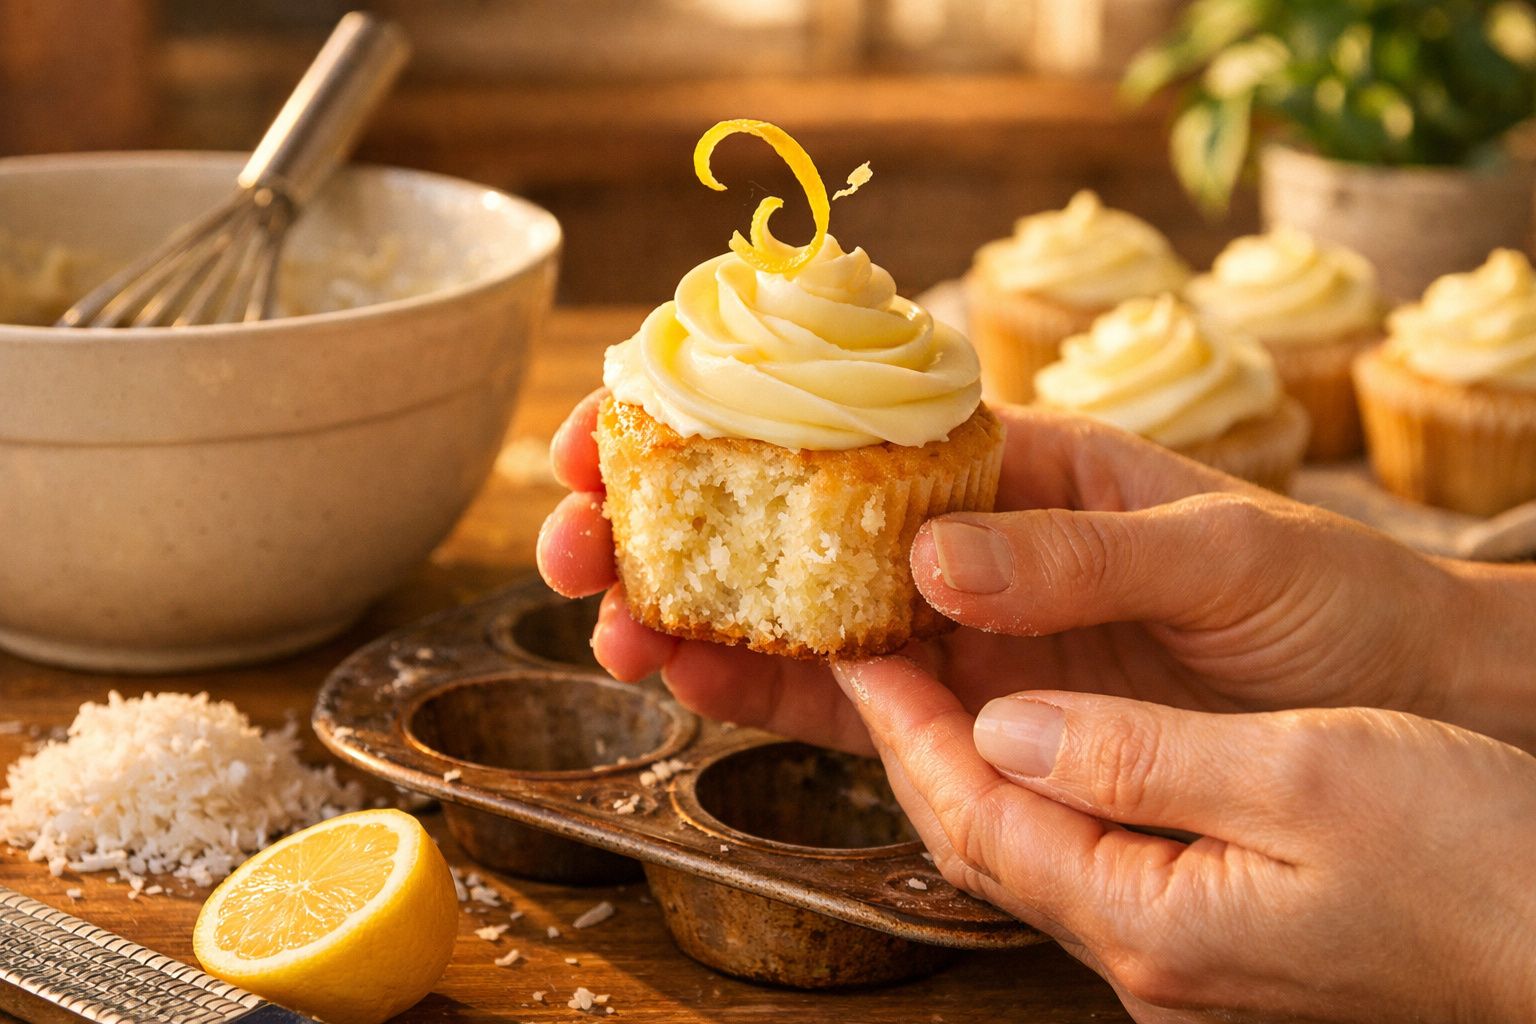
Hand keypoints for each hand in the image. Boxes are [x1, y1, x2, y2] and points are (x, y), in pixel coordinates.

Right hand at [537, 393, 1520, 752]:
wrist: (1383, 704)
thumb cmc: (1322, 598)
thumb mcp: (1220, 554)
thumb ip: (1076, 560)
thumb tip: (934, 563)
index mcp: (1018, 465)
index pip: (852, 421)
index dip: (732, 416)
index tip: (629, 415)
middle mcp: (963, 543)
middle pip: (789, 519)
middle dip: (671, 518)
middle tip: (573, 534)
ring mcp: (953, 634)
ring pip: (792, 616)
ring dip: (688, 611)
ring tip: (606, 620)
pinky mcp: (964, 717)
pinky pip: (845, 706)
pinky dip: (762, 694)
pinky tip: (687, 678)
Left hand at [832, 655, 1535, 1022]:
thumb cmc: (1473, 850)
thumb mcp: (1305, 773)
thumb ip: (1138, 754)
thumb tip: (1005, 727)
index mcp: (1153, 919)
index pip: (977, 817)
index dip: (903, 730)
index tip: (851, 656)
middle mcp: (1144, 953)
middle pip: (981, 840)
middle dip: (907, 746)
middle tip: (854, 657)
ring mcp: (1174, 951)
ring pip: (1022, 845)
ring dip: (960, 761)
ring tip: (913, 675)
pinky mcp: (1206, 930)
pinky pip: (1079, 850)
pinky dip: (1031, 783)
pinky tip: (1022, 728)